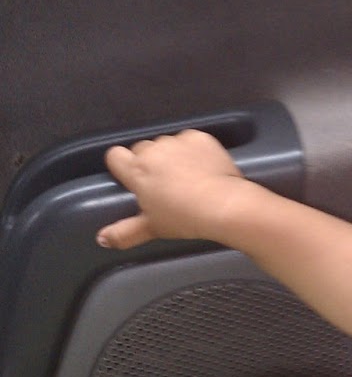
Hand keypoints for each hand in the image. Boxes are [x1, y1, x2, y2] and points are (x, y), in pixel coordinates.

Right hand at [97, 129, 247, 248]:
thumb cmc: (183, 218)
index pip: (115, 155)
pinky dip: (193, 150)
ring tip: (187, 176)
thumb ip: (124, 232)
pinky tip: (203, 166)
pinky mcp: (200, 137)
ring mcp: (177, 141)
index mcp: (137, 170)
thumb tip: (102, 239)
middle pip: (142, 149)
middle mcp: (154, 150)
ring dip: (171, 155)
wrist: (223, 204)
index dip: (122, 165)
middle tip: (163, 183)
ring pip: (166, 144)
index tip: (132, 178)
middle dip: (148, 162)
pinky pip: (189, 140)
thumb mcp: (152, 227)